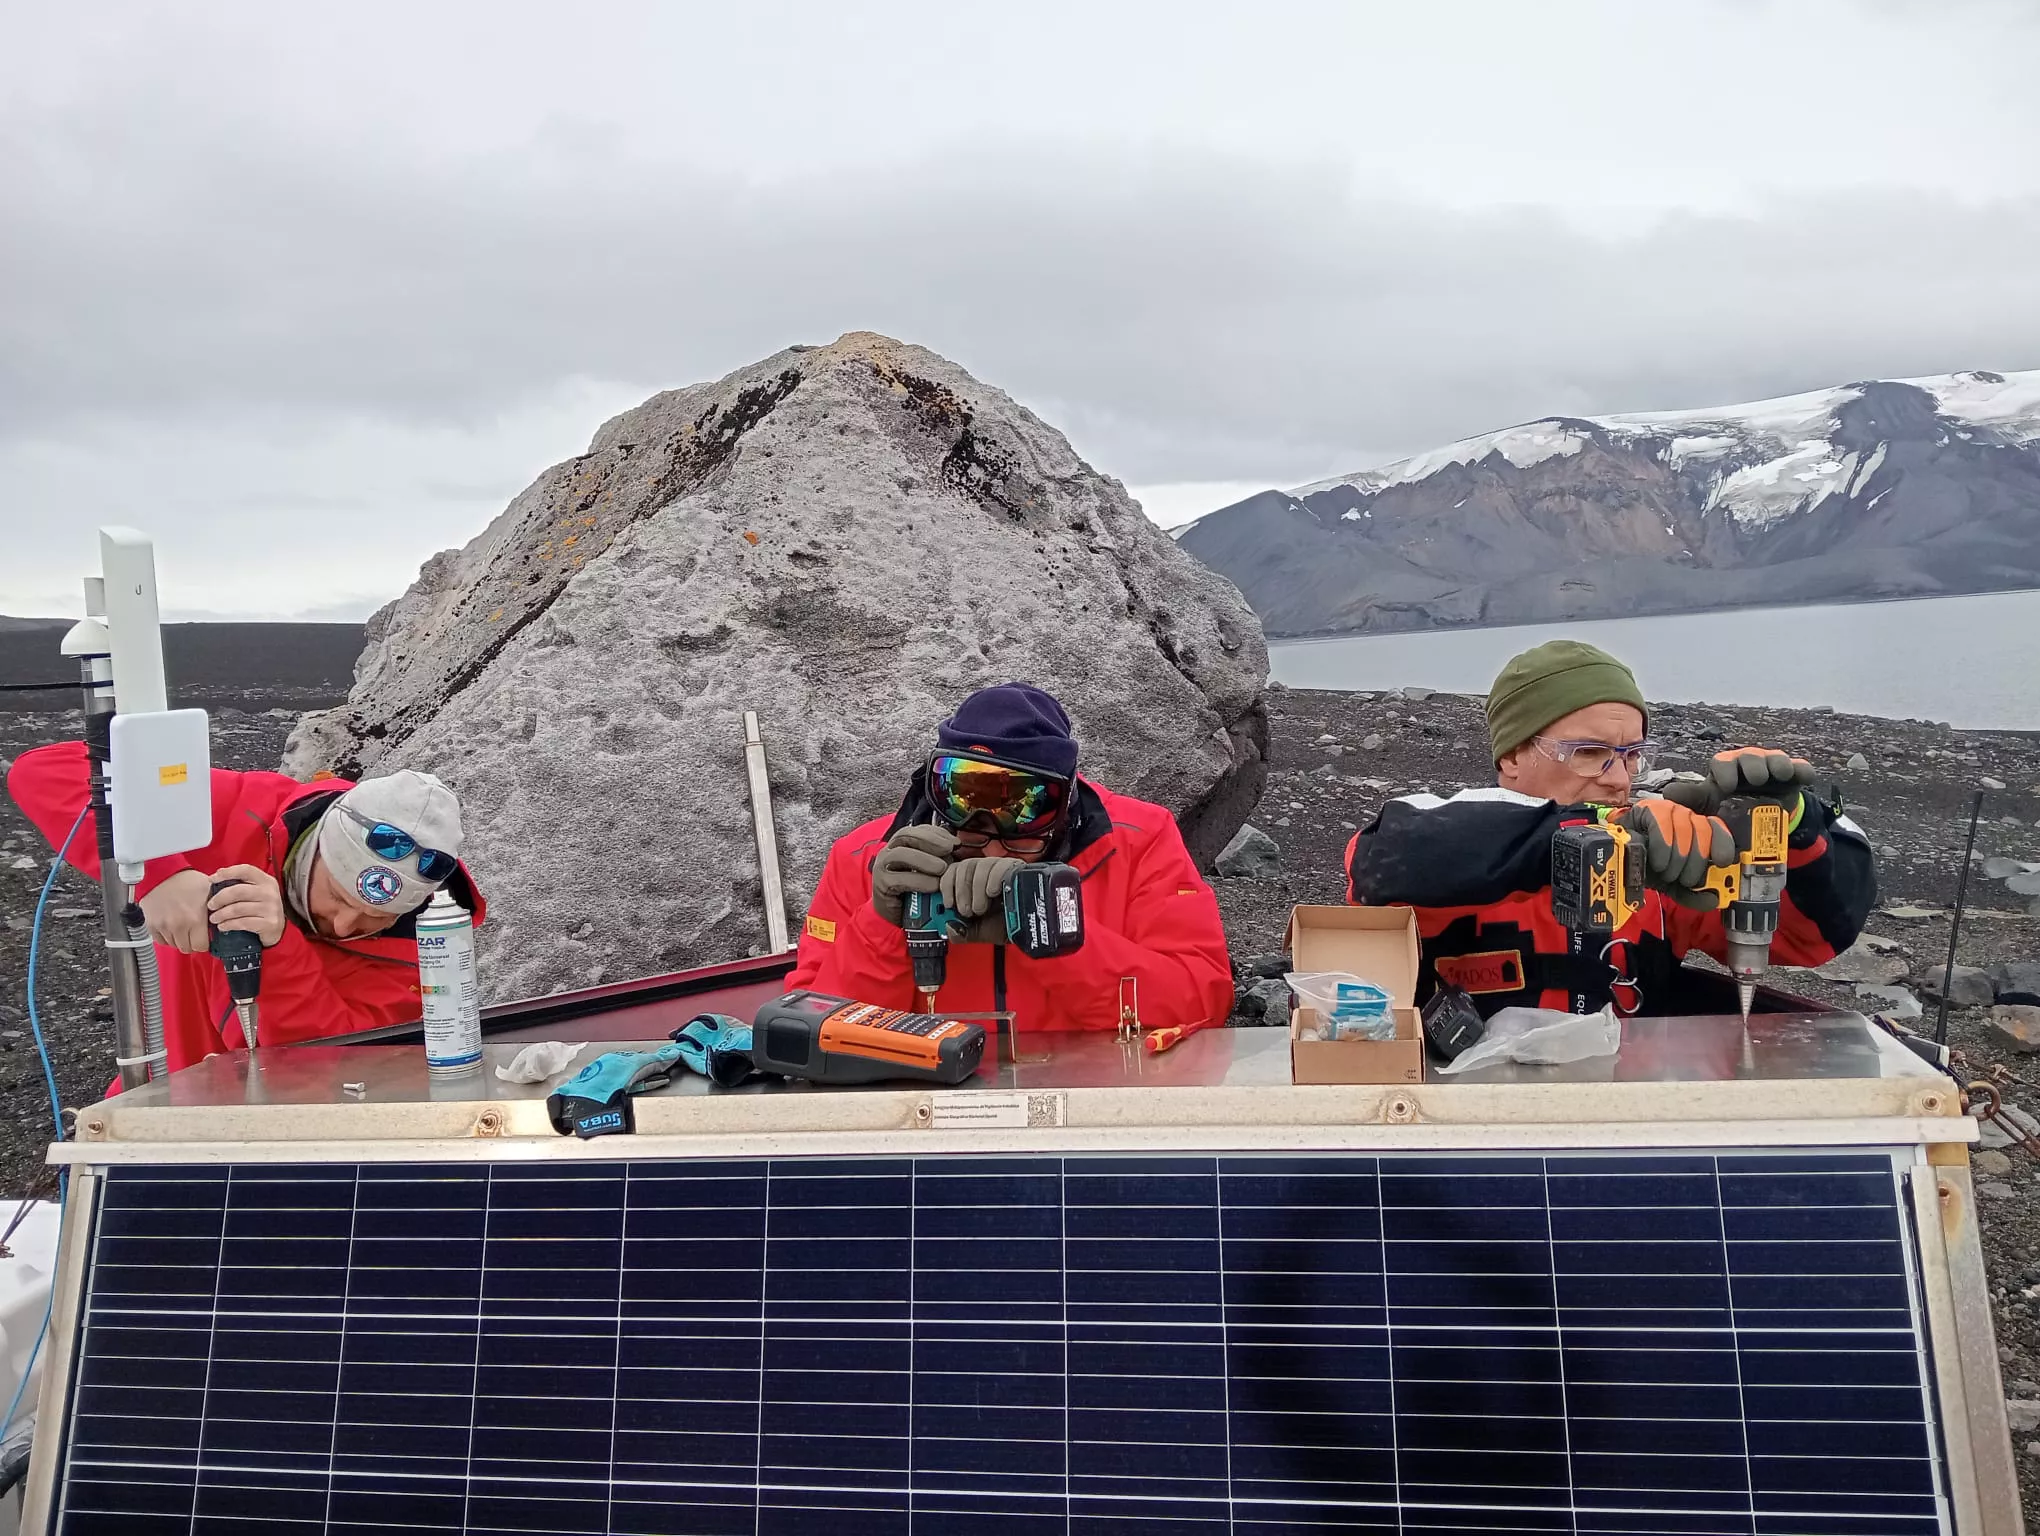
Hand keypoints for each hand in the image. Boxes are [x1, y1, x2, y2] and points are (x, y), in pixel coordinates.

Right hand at [138, 869, 213, 952]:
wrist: (162, 872)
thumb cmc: (186, 880)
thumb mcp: (210, 892)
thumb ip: (218, 909)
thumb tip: (225, 920)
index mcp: (195, 919)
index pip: (201, 947)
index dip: (205, 943)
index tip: (205, 937)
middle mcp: (178, 925)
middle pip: (187, 948)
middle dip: (192, 942)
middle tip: (194, 934)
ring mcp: (163, 926)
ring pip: (174, 945)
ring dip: (180, 939)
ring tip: (183, 927)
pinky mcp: (151, 925)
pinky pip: (161, 941)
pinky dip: (166, 937)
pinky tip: (172, 927)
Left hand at [207, 863, 285, 947]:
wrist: (278, 929)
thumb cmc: (260, 908)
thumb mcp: (256, 892)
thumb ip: (241, 883)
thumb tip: (216, 875)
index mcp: (266, 881)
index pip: (246, 870)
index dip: (227, 872)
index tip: (211, 879)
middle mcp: (270, 893)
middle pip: (238, 891)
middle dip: (220, 898)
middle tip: (210, 905)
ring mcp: (271, 908)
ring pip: (238, 909)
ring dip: (221, 914)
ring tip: (214, 918)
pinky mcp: (269, 923)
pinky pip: (243, 923)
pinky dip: (229, 924)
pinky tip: (222, 926)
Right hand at [870, 823, 955, 926]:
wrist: (895, 914)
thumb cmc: (915, 889)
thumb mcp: (928, 870)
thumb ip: (939, 857)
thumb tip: (957, 847)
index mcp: (901, 844)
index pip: (917, 829)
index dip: (937, 833)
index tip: (955, 843)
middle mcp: (889, 851)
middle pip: (906, 835)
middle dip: (930, 840)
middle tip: (949, 850)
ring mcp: (882, 867)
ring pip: (900, 854)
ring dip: (924, 859)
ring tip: (942, 868)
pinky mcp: (882, 885)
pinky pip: (900, 879)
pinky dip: (919, 881)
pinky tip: (933, 885)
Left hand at [939, 856, 1026, 944]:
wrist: (1032, 927)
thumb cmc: (1006, 925)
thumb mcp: (979, 932)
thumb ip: (960, 932)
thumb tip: (948, 927)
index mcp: (972, 882)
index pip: (953, 870)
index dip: (947, 885)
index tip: (948, 904)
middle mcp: (984, 871)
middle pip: (964, 867)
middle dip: (961, 892)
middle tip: (967, 911)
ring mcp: (999, 867)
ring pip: (979, 865)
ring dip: (976, 890)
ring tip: (982, 908)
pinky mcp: (1015, 867)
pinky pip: (998, 866)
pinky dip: (992, 881)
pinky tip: (994, 893)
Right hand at [1614, 800, 1735, 910]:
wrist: (1618, 864)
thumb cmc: (1646, 869)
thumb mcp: (1673, 886)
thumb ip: (1694, 895)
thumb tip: (1713, 899)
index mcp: (1696, 831)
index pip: (1716, 827)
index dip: (1722, 842)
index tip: (1722, 861)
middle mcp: (1685, 816)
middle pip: (1703, 830)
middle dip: (1696, 860)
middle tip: (1684, 878)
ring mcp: (1667, 810)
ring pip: (1685, 828)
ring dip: (1677, 858)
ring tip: (1665, 871)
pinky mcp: (1649, 808)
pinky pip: (1663, 824)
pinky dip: (1662, 847)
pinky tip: (1657, 860)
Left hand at [1660, 746, 1814, 814]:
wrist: (1761, 819)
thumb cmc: (1730, 806)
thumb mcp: (1710, 803)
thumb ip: (1691, 798)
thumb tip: (1667, 793)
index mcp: (1726, 769)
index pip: (1723, 761)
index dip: (1725, 770)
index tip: (1726, 785)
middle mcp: (1749, 763)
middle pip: (1750, 756)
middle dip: (1752, 764)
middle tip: (1755, 778)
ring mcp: (1773, 768)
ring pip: (1775, 759)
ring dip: (1777, 764)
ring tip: (1777, 775)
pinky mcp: (1794, 776)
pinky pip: (1801, 768)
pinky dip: (1803, 770)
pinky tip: (1804, 777)